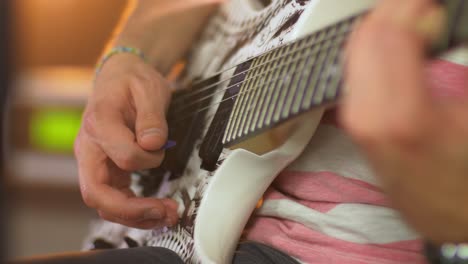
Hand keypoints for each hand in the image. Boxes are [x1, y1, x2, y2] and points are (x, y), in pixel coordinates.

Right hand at [75, 53, 177, 228]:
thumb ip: (152, 116)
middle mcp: (89, 146)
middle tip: (164, 213)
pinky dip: (132, 209)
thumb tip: (153, 144)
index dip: (149, 159)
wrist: (118, 78)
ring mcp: (93, 160)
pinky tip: (153, 211)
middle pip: (96, 192)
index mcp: (100, 123)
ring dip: (134, 215)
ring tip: (165, 216)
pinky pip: (112, 197)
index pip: (122, 156)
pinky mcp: (103, 168)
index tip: (162, 148)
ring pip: (103, 202)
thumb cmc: (132, 81)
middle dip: (131, 210)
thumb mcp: (149, 88)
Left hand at [341, 0, 467, 242]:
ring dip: (381, 28)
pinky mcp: (355, 126)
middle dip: (392, 12)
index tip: (426, 3)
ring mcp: (356, 123)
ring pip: (355, 53)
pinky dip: (372, 50)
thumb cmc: (467, 175)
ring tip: (413, 19)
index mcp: (403, 116)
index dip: (407, 7)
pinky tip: (395, 44)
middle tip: (420, 6)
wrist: (453, 218)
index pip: (387, 35)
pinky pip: (355, 72)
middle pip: (364, 39)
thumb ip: (453, 61)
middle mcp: (367, 118)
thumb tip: (435, 20)